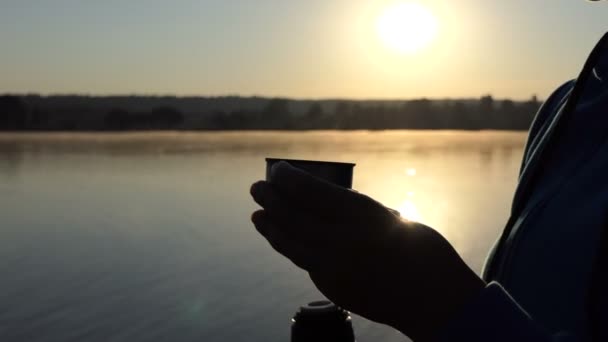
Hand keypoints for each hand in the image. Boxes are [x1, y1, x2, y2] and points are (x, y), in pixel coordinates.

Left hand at [250, 162, 484, 340]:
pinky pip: (304, 263)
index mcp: (363, 215)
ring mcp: (335, 268)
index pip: (311, 191)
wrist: (437, 302)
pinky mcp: (334, 289)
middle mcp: (343, 240)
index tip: (278, 170)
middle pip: (294, 216)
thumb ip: (358, 212)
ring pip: (291, 243)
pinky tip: (281, 239)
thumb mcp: (394, 218)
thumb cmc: (424, 252)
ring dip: (271, 227)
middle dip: (271, 199)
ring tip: (257, 215)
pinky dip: (289, 247)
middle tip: (256, 188)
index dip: (289, 178)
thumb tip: (326, 204)